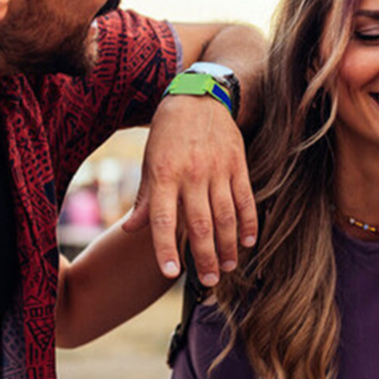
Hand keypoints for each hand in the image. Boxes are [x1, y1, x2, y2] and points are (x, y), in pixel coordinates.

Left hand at [123, 94, 257, 284]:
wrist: (197, 96)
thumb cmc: (167, 134)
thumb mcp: (149, 162)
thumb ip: (145, 199)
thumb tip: (130, 230)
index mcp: (164, 176)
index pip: (164, 220)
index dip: (166, 248)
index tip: (171, 273)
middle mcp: (191, 175)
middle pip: (200, 225)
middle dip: (205, 257)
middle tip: (211, 281)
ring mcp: (218, 170)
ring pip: (226, 216)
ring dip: (229, 246)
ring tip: (229, 267)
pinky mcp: (238, 164)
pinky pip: (245, 199)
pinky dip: (249, 222)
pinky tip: (248, 241)